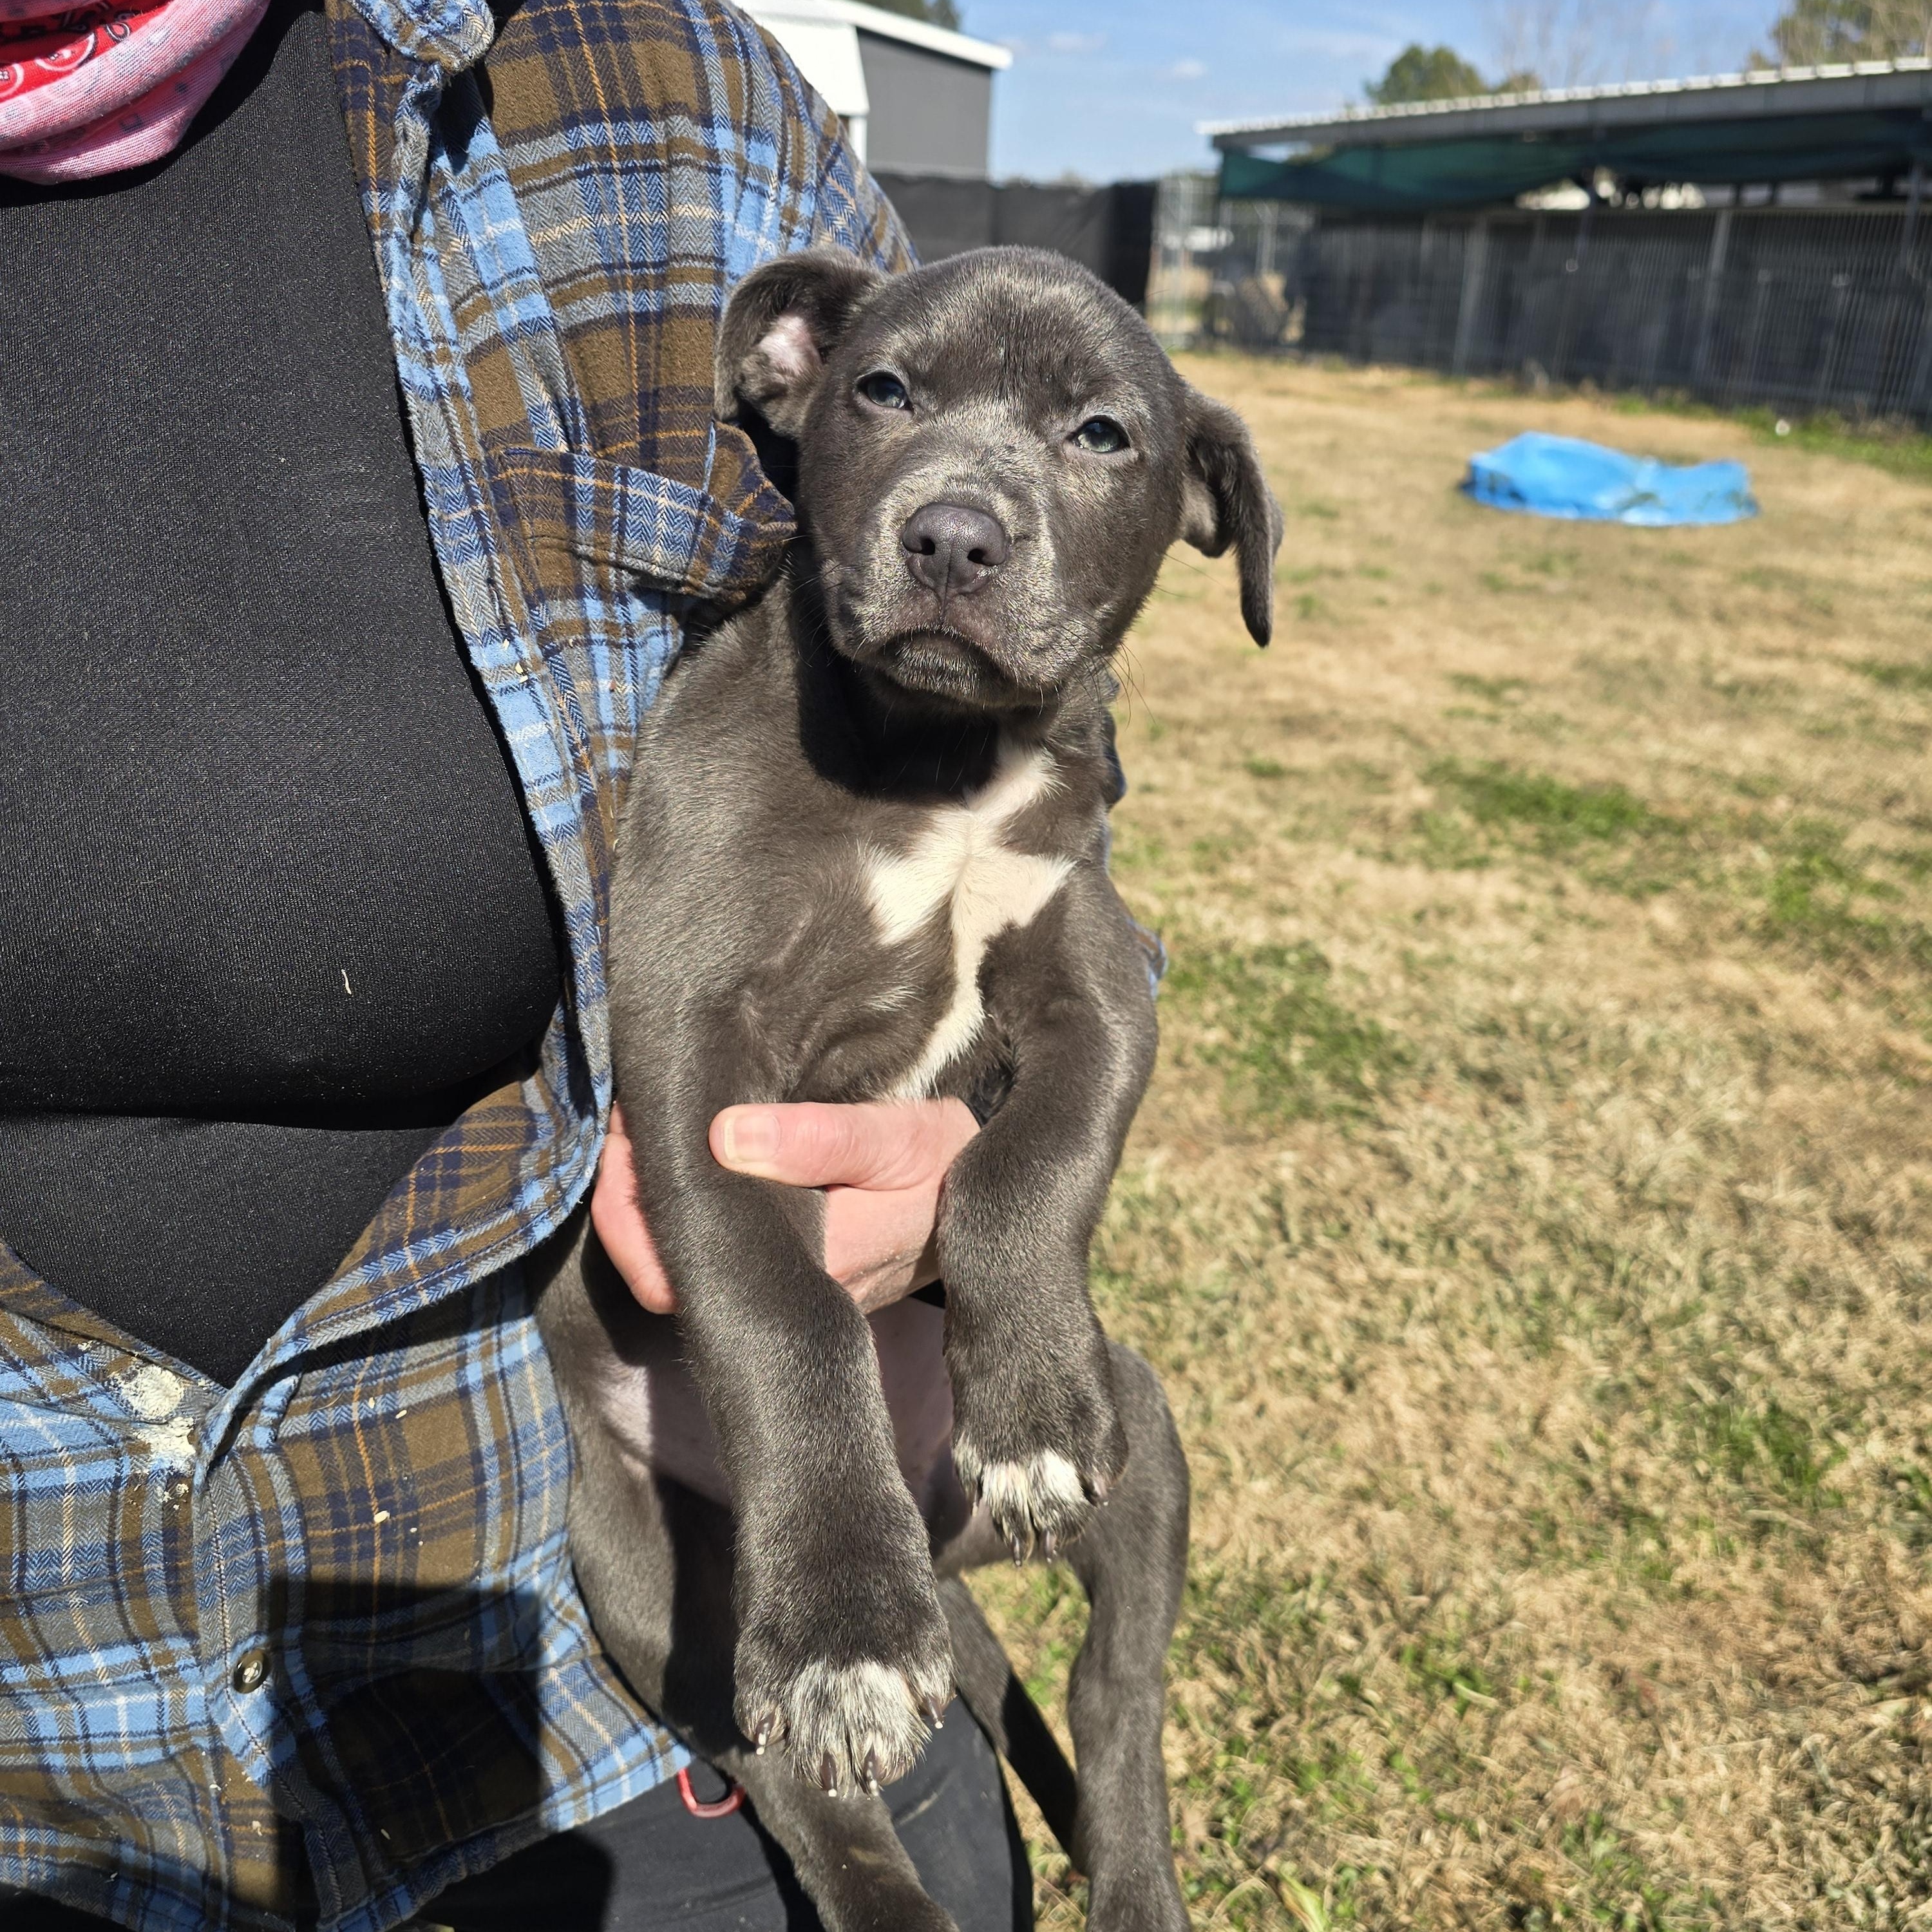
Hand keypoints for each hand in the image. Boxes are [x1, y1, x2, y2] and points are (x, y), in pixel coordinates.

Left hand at [592, 1097, 978, 1316]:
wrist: (996, 1205)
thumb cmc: (950, 1167)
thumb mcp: (903, 1138)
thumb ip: (823, 1138)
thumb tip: (725, 1136)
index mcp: (815, 1264)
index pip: (683, 1276)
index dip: (632, 1220)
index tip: (625, 1139)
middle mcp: (795, 1296)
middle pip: (671, 1277)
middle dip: (630, 1204)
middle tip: (622, 1126)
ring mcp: (793, 1295)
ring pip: (691, 1269)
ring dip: (654, 1206)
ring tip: (642, 1133)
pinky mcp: (796, 1279)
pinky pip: (719, 1256)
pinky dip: (686, 1208)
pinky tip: (679, 1158)